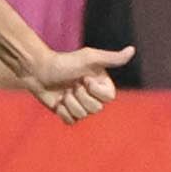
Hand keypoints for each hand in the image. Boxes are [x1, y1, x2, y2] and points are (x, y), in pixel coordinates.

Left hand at [18, 43, 132, 124]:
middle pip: (95, 109)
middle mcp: (93, 95)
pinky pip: (70, 121)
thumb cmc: (64, 61)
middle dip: (80, 97)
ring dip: (69, 103)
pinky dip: (62, 112)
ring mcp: (80, 105)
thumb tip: (132, 50)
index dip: (95, 91)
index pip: (109, 98)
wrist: (37, 70)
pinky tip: (58, 101)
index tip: (84, 78)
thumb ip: (112, 58)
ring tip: (63, 92)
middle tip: (71, 84)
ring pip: (82, 116)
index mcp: (101, 83)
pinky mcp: (67, 112)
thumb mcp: (89, 58)